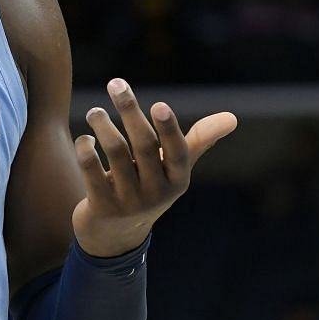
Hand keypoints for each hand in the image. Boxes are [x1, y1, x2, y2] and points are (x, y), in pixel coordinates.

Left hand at [73, 78, 235, 256]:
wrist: (116, 236)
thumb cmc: (150, 188)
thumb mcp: (175, 171)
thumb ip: (199, 141)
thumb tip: (233, 118)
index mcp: (178, 181)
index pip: (177, 151)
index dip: (169, 128)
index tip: (158, 104)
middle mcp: (156, 193)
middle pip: (144, 145)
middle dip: (130, 110)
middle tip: (116, 84)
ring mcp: (129, 201)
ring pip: (116, 153)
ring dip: (103, 126)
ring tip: (95, 112)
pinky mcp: (102, 207)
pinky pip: (91, 170)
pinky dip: (86, 149)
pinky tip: (84, 138)